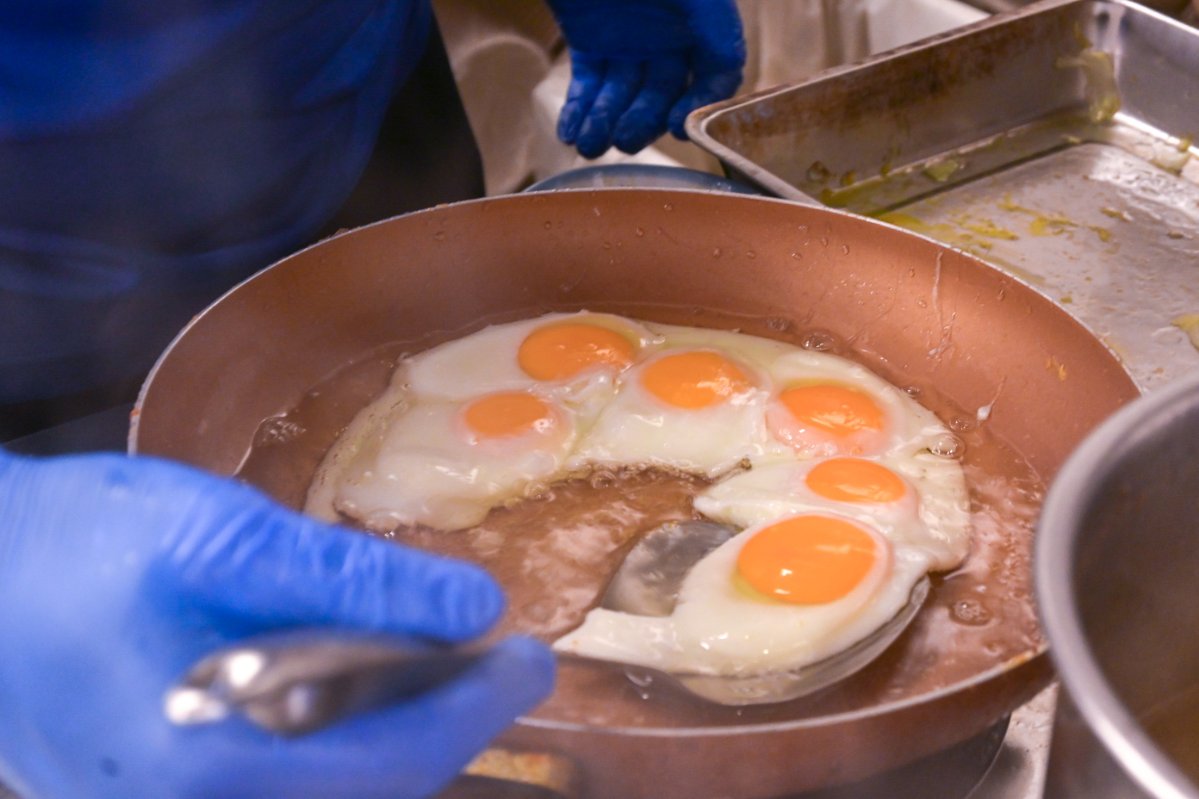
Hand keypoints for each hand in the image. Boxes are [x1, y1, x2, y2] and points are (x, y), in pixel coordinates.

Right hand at [0, 451, 552, 798]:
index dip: (472, 709)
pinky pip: (282, 779)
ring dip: (398, 736)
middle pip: (364, 790)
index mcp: (209, 768)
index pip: (388, 761)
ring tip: (443, 670)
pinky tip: (362, 684)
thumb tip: (473, 605)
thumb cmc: (81, 542)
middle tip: (500, 664)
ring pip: (328, 792)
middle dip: (445, 727)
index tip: (530, 657)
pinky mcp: (159, 785)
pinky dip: (343, 739)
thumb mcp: (226, 540)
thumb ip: (354, 579)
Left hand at [547, 0, 745, 156]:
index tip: (679, 126)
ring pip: (625, 95)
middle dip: (645, 120)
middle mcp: (671, 31)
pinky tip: (569, 132)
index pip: (718, 68)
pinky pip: (590, 84)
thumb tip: (724, 61)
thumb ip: (706, 20)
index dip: (703, 101)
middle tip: (625, 140)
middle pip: (667, 92)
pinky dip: (580, 110)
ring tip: (589, 143)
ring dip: (607, 123)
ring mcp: (631, 39)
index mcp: (700, 12)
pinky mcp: (592, 42)